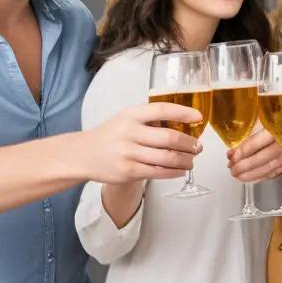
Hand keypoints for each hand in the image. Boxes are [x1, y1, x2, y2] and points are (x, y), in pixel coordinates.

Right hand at [82, 102, 202, 183]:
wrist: (82, 154)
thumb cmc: (110, 135)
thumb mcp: (126, 118)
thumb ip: (150, 119)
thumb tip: (184, 124)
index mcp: (131, 115)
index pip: (162, 109)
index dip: (184, 113)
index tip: (199, 118)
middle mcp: (129, 132)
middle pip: (169, 137)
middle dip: (189, 143)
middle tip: (198, 147)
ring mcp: (128, 153)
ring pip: (166, 158)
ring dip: (185, 161)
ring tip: (191, 161)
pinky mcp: (127, 171)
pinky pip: (157, 172)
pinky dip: (173, 172)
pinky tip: (180, 170)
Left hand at [227, 125, 281, 182]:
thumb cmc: (276, 121)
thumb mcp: (261, 120)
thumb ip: (248, 133)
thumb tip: (232, 149)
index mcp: (278, 128)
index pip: (259, 141)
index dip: (244, 150)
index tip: (232, 156)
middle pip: (264, 157)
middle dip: (245, 165)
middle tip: (232, 167)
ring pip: (269, 167)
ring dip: (251, 174)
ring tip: (237, 174)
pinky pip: (274, 173)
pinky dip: (260, 177)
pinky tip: (249, 177)